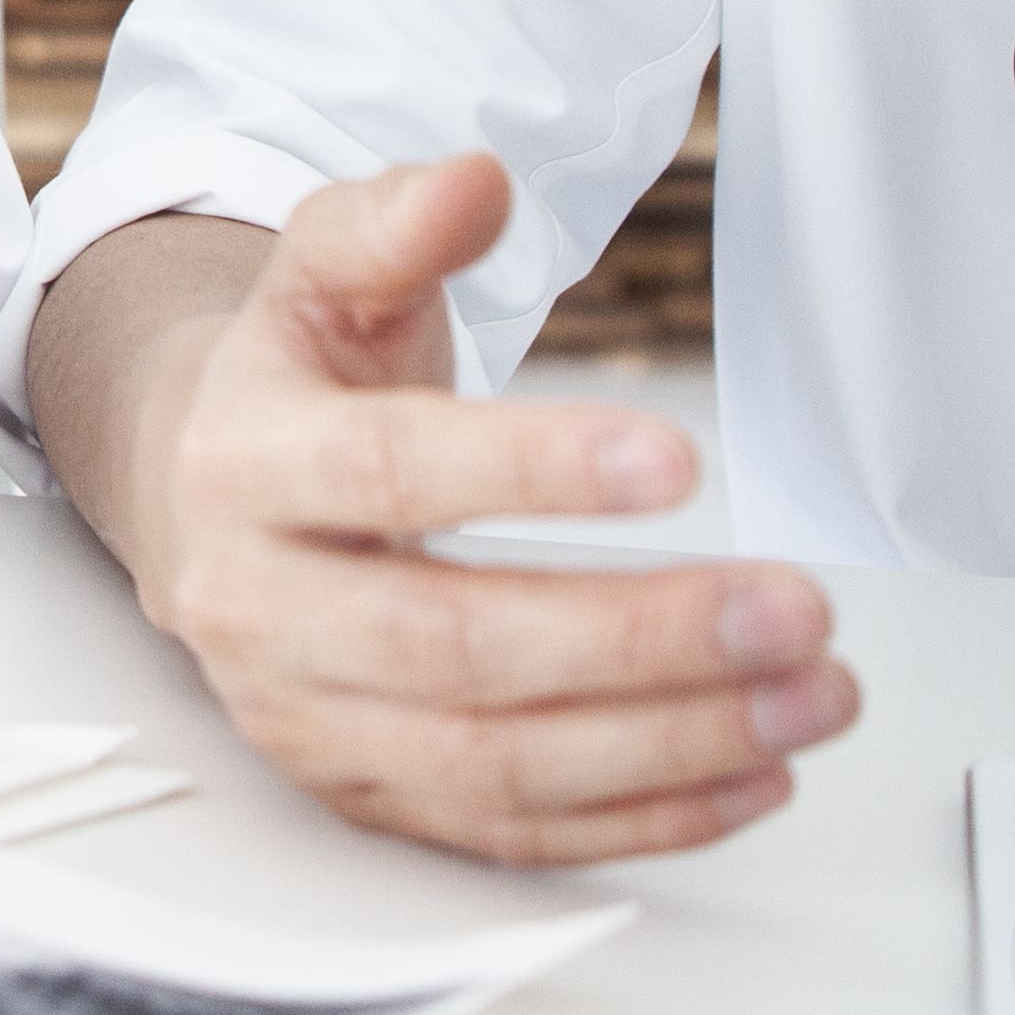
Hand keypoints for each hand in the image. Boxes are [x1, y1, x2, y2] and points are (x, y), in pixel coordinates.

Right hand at [71, 159, 852, 867]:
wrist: (204, 502)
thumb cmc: (297, 388)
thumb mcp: (325, 273)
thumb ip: (398, 222)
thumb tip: (475, 180)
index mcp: (242, 462)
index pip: (388, 471)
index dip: (533, 470)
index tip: (676, 459)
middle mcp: (256, 608)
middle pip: (452, 645)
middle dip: (641, 638)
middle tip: (791, 608)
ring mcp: (307, 719)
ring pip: (494, 764)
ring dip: (673, 743)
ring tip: (811, 695)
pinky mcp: (363, 796)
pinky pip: (511, 834)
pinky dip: (646, 819)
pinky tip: (754, 773)